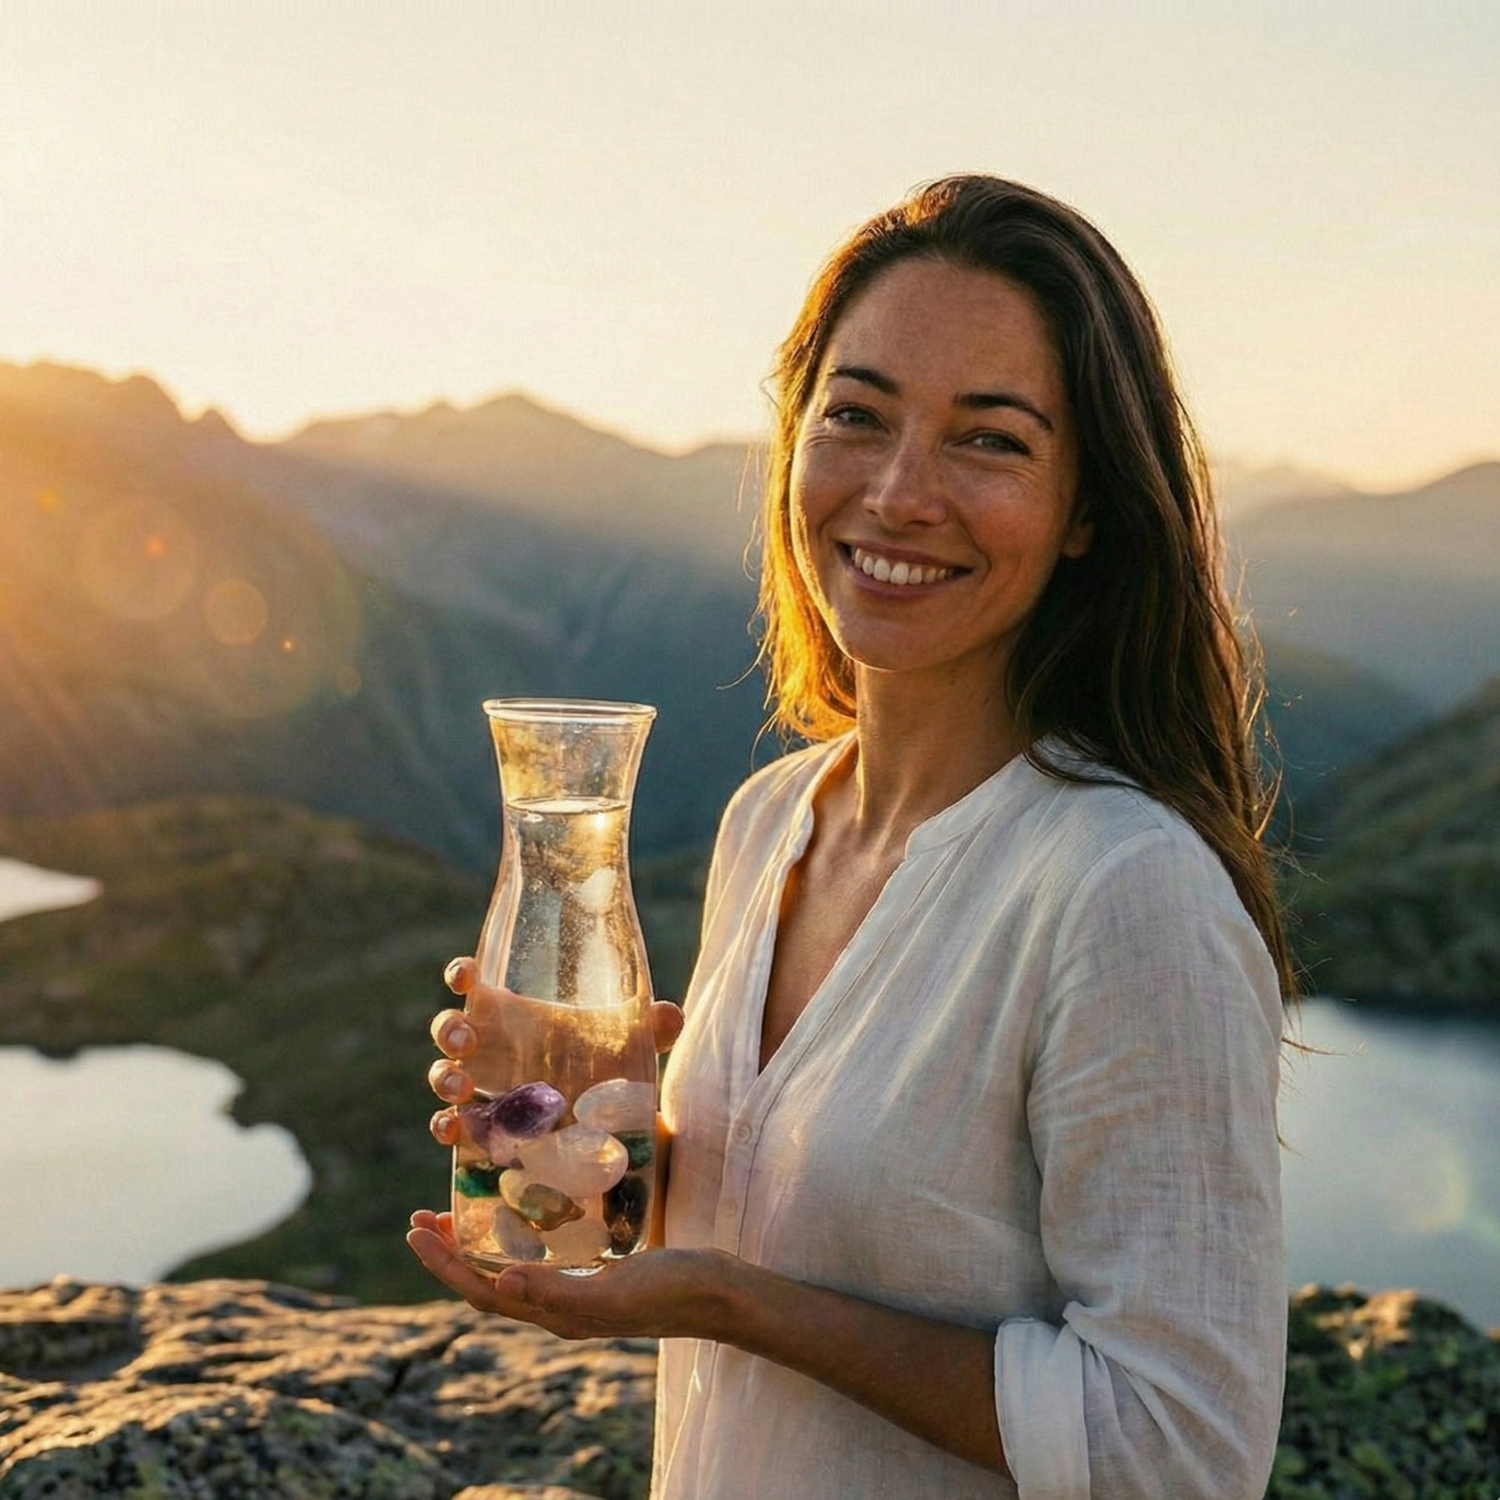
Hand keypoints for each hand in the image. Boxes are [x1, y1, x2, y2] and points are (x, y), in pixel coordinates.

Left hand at [405, 1208, 738, 1341]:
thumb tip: (500, 1283)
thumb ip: (559, 1291)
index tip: (416, 1230)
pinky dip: (516, 1239)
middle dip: (449, 1253)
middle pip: (487, 1284)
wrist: (719, 1293)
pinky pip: (541, 1259)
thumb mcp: (614, 1292)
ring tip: (456, 1214)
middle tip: (422, 1217)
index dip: (445, 1265)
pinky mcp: (595, 1273)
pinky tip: (522, 1215)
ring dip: (476, 1246)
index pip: (483, 1292)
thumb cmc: (672, 1290)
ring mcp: (577, 1291)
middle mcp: (558, 1308)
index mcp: (557, 1316)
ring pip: (510, 1271)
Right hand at [426, 956, 684, 1146]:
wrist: (605, 1127)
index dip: (461, 973)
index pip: (474, 983)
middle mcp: (490, 1047)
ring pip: (443, 1075)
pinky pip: (450, 1124)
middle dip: (450, 1030)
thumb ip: (650, 1028)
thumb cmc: (606, 1067)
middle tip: (467, 1039)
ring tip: (461, 1089)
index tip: (465, 974)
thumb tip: (670, 1016)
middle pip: (451, 1029)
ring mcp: (481, 1087)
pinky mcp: (482, 1128)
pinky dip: (444, 1126)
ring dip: (442, 1078)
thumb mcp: (630, 1046)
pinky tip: (454, 1131)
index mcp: (513, 1013)